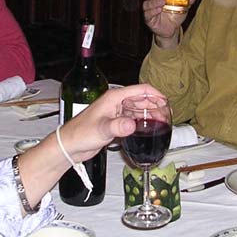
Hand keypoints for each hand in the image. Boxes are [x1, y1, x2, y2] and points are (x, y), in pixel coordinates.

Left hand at [16, 84, 164, 206]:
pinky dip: (142, 124)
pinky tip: (149, 131)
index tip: (167, 103)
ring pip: (138, 111)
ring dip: (150, 116)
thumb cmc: (80, 133)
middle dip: (156, 106)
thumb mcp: (101, 130)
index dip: (156, 94)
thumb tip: (132, 124)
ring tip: (162, 124)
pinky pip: (133, 121)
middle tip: (167, 117)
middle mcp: (116, 103)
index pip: (141, 90)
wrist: (70, 146)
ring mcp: (116, 114)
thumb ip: (118, 127)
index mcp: (114, 98)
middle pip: (142, 100)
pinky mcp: (115, 124)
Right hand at [142, 0, 195, 48]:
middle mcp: (153, 1)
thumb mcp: (183, 7)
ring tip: (163, 3)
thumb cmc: (175, 15)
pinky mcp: (149, 19)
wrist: (172, 29)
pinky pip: (147, 14)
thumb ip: (187, 0)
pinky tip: (159, 10)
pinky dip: (153, 11)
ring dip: (154, 2)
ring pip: (147, 3)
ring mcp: (149, 10)